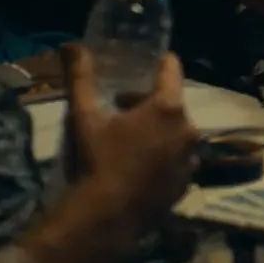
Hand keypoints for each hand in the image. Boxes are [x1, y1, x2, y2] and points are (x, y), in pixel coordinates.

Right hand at [60, 44, 198, 235]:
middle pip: (172, 104)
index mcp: (169, 108)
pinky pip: (178, 159)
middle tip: (121, 109)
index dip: (159, 64)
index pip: (172, 70)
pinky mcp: (187, 182)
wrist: (105, 217)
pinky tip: (139, 166)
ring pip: (176, 132)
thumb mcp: (84, 116)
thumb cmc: (96, 160)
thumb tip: (72, 45)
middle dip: (149, 103)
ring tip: (129, 141)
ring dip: (158, 131)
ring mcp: (192, 159)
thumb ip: (81, 77)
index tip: (148, 63)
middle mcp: (189, 129)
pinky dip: (163, 156)